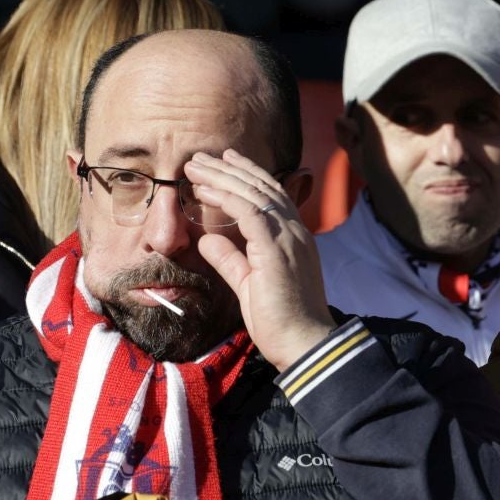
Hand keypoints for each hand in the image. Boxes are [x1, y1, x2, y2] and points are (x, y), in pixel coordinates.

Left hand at [184, 149, 334, 370]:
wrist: (303, 342)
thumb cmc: (280, 321)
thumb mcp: (249, 284)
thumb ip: (230, 259)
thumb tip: (208, 239)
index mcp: (293, 239)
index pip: (271, 196)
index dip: (248, 176)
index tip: (225, 162)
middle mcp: (295, 232)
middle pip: (262, 188)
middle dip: (230, 169)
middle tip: (202, 157)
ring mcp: (289, 239)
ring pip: (254, 194)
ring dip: (223, 177)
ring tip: (196, 166)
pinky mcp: (276, 250)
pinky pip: (250, 213)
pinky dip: (226, 198)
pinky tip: (205, 191)